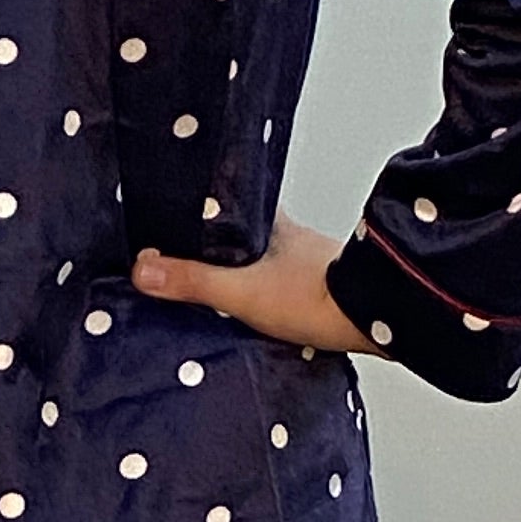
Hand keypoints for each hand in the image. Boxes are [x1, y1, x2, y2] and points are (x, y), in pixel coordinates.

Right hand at [130, 213, 380, 355]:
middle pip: (242, 231)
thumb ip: (193, 281)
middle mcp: (289, 236)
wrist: (378, 319)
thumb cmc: (317, 298)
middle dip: (216, 241)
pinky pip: (278, 281)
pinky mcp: (320, 287)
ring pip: (262, 257)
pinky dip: (262, 289)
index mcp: (269, 223)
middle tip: (183, 250)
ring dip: (240, 267)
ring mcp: (306, 261)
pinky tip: (251, 307)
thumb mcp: (242, 292)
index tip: (174, 209)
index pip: (227, 202)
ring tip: (209, 283)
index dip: (200, 205)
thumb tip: (142, 269)